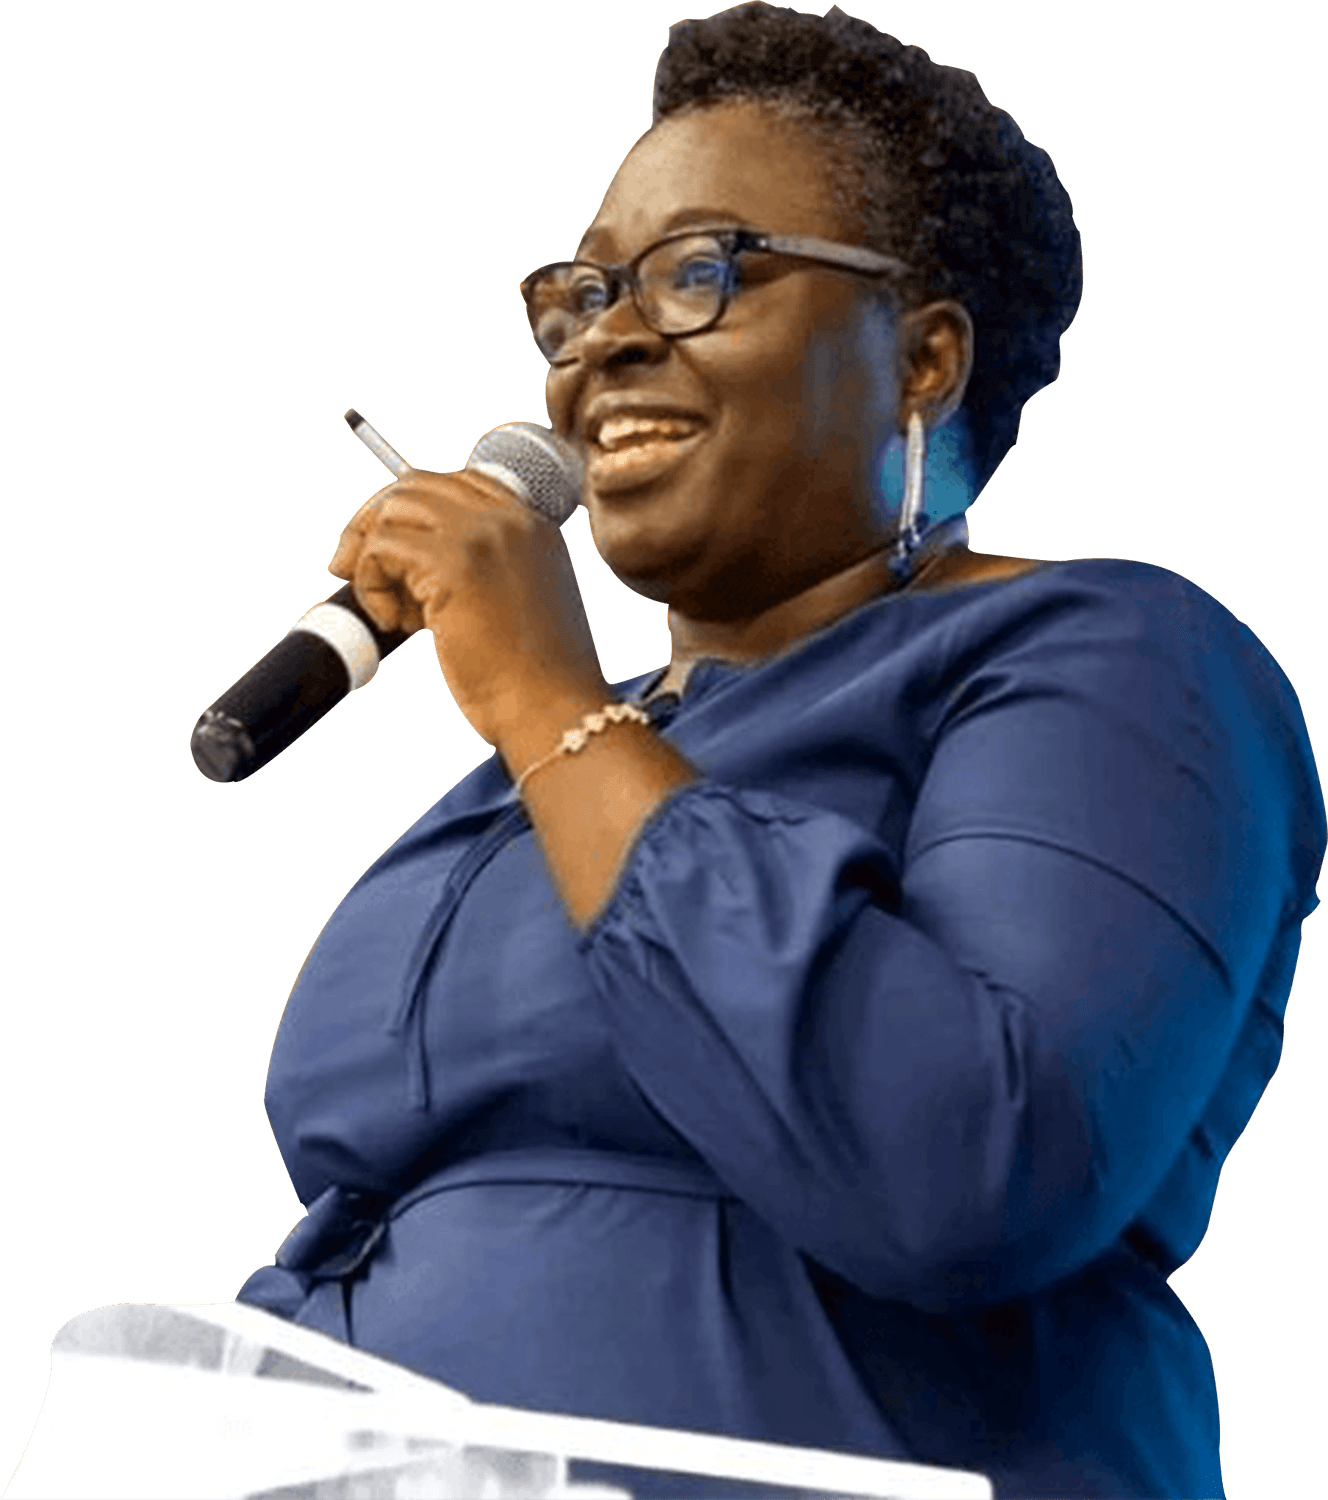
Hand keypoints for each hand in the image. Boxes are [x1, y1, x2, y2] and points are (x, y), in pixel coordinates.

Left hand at [329, 468, 608, 745]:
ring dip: (372, 559)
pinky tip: (397, 625)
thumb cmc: (535, 678)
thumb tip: (409, 562)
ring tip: (393, 613)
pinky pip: (381, 549)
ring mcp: (482, 535)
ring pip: (392, 511)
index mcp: (533, 525)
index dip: (410, 513)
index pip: (455, 484)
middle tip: (351, 568)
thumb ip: (484, 570)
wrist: (552, 710)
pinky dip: (372, 585)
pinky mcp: (453, 564)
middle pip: (415, 486)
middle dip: (372, 524)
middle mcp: (511, 518)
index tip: (387, 551)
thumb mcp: (519, 604)